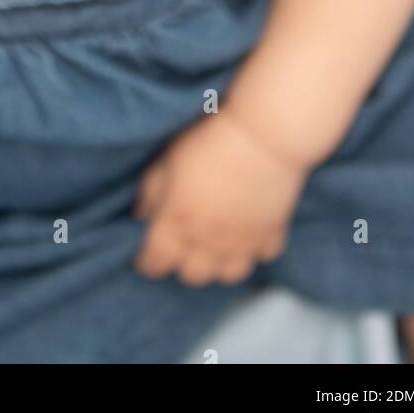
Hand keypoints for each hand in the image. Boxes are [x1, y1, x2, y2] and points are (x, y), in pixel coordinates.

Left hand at [132, 109, 308, 285]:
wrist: (262, 136)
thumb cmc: (208, 142)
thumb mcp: (168, 160)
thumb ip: (151, 192)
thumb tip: (142, 214)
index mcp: (177, 224)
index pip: (155, 262)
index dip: (147, 262)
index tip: (146, 256)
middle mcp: (208, 242)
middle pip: (192, 276)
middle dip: (182, 263)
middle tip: (182, 244)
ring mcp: (242, 243)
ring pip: (228, 275)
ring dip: (219, 264)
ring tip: (216, 246)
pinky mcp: (272, 234)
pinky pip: (261, 257)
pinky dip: (254, 250)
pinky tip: (249, 233)